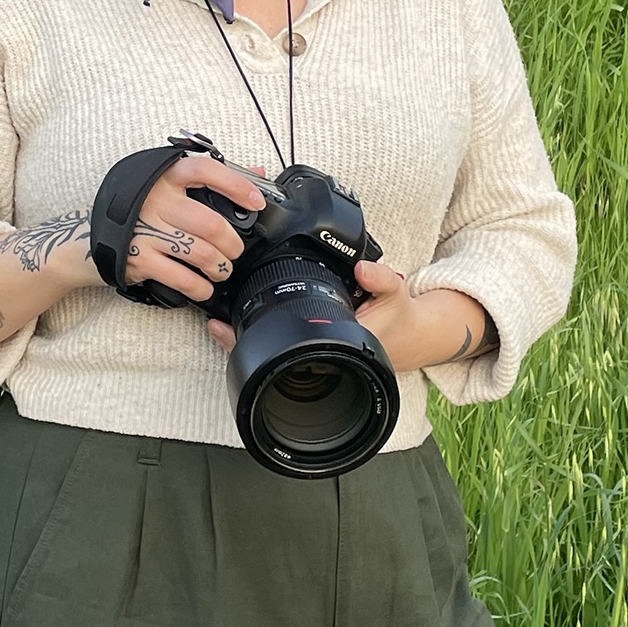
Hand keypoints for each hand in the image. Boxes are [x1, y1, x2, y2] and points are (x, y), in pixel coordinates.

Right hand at [104, 153, 266, 305]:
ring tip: (221, 269)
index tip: (256, 201)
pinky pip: (181, 277)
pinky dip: (200, 287)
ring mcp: (146, 231)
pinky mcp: (139, 259)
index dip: (237, 185)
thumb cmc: (138, 209)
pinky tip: (204, 287)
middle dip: (233, 244)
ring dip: (220, 267)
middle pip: (211, 223)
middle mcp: (156, 201)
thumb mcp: (167, 185)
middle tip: (235, 250)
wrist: (89, 237)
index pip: (206, 170)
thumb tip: (257, 172)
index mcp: (166, 177)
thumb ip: (211, 179)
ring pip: (201, 253)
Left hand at [206, 260, 494, 366]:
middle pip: (272, 358)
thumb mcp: (395, 294)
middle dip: (242, 344)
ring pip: (273, 357)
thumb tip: (362, 267)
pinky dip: (263, 337)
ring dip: (248, 342)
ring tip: (220, 325)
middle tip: (215, 325)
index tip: (226, 327)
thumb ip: (381, 279)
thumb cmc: (398, 318)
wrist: (412, 338)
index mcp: (338, 346)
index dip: (254, 342)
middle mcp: (324, 359)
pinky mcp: (316, 353)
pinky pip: (283, 348)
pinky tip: (244, 323)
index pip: (287, 350)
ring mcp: (318, 359)